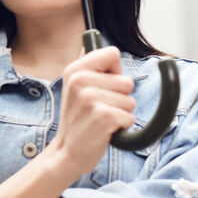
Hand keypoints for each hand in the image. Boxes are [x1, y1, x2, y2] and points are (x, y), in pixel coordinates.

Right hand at [49, 46, 135, 176]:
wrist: (66, 152)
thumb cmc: (79, 120)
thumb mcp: (77, 88)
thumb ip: (92, 67)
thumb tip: (106, 45)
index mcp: (74, 69)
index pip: (112, 54)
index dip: (115, 72)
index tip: (103, 87)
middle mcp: (80, 80)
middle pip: (127, 81)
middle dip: (120, 98)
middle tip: (99, 109)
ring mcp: (90, 98)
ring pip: (130, 101)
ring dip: (121, 113)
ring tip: (100, 120)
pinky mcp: (103, 116)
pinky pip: (130, 118)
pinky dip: (122, 127)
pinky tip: (104, 130)